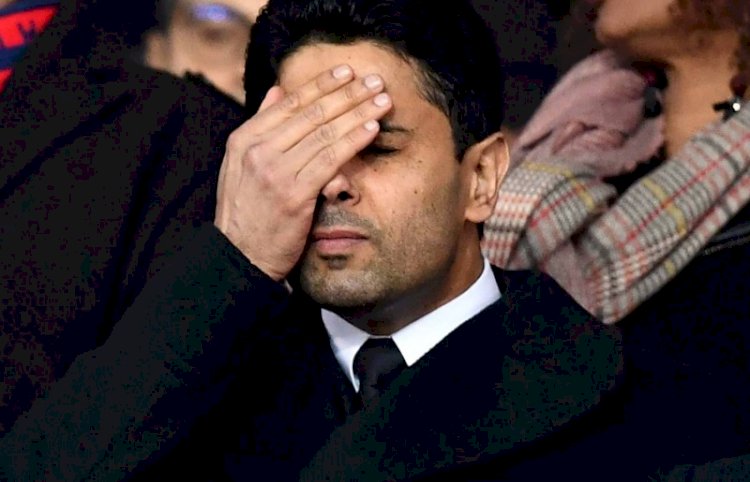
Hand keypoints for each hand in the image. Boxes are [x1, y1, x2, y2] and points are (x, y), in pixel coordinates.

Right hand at [214, 65, 392, 280]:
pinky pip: (330, 159)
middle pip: (311, 113)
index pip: (289, 103)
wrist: (239, 256)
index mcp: (244, 139)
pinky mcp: (293, 194)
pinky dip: (353, 141)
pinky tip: (371, 129)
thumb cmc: (248, 213)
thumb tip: (278, 90)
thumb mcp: (241, 165)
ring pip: (324, 133)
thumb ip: (262, 126)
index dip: (321, 84)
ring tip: (382, 101)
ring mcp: (274, 171)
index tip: (346, 72)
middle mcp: (258, 150)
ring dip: (358, 113)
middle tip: (374, 81)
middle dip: (347, 94)